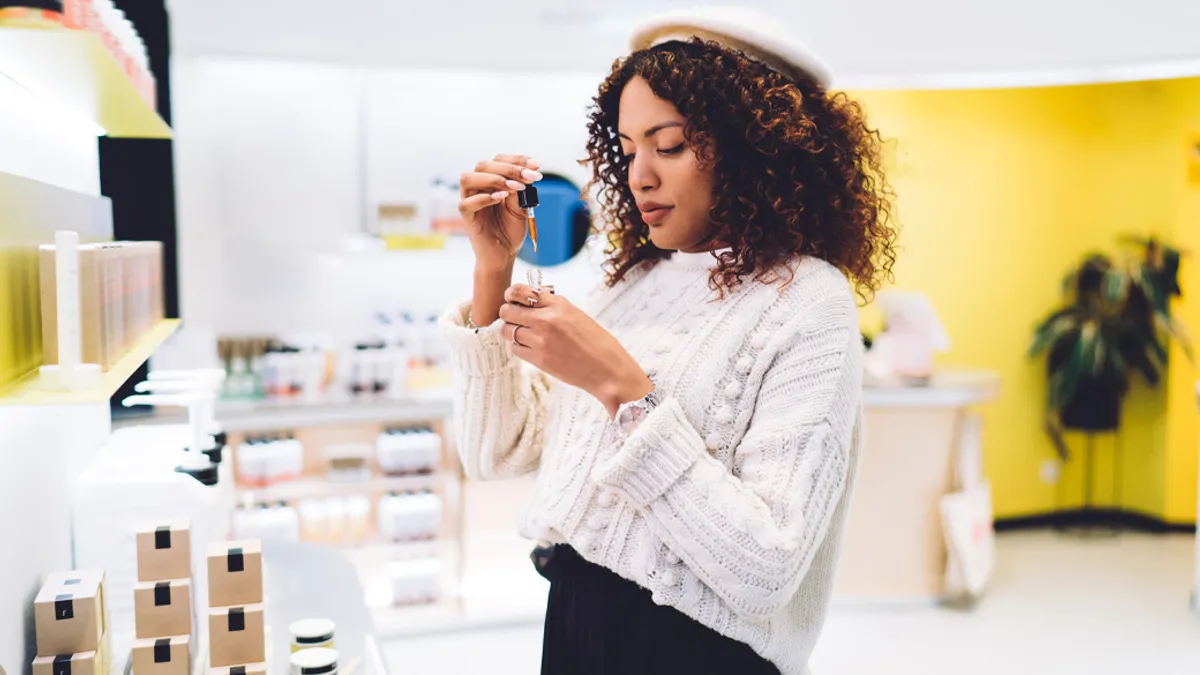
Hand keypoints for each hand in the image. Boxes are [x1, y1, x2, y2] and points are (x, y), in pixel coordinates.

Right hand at [459, 154, 543, 270]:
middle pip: (483, 165)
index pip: (499, 160)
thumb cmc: (510, 229)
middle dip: (509, 168)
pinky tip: (501, 198)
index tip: (536, 165)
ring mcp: (469, 200)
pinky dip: (484, 198)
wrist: (504, 254)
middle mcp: (478, 187)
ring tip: (513, 187)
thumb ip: (521, 189)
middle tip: (528, 177)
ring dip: (493, 179)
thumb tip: (528, 171)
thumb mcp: (521, 206)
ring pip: (468, 178)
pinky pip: (467, 203)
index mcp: (491, 181)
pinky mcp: (466, 216)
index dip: (517, 160)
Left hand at [498, 284, 652, 416]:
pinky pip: (514, 349)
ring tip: (523, 334)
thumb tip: (528, 301)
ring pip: (507, 331)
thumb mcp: (575, 314)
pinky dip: (518, 347)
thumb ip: (552, 306)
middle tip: (513, 318)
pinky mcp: (538, 359)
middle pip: (507, 311)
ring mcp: (540, 340)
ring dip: (511, 331)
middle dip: (507, 314)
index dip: (510, 295)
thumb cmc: (595, 341)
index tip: (510, 299)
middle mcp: (546, 319)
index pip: (519, 291)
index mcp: (557, 304)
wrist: (607, 368)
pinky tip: (529, 347)